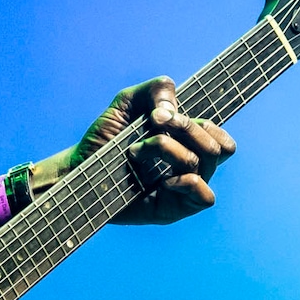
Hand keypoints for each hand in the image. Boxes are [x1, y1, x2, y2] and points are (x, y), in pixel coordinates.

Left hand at [65, 75, 234, 224]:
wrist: (79, 167)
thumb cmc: (104, 138)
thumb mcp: (127, 102)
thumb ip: (156, 89)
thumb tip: (172, 109)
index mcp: (186, 143)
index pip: (219, 136)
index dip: (205, 123)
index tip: (165, 113)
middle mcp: (190, 165)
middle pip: (217, 146)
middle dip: (184, 127)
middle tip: (151, 124)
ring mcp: (183, 189)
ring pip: (204, 163)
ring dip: (168, 148)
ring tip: (135, 151)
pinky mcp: (174, 210)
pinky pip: (205, 197)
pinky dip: (187, 182)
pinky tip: (161, 181)